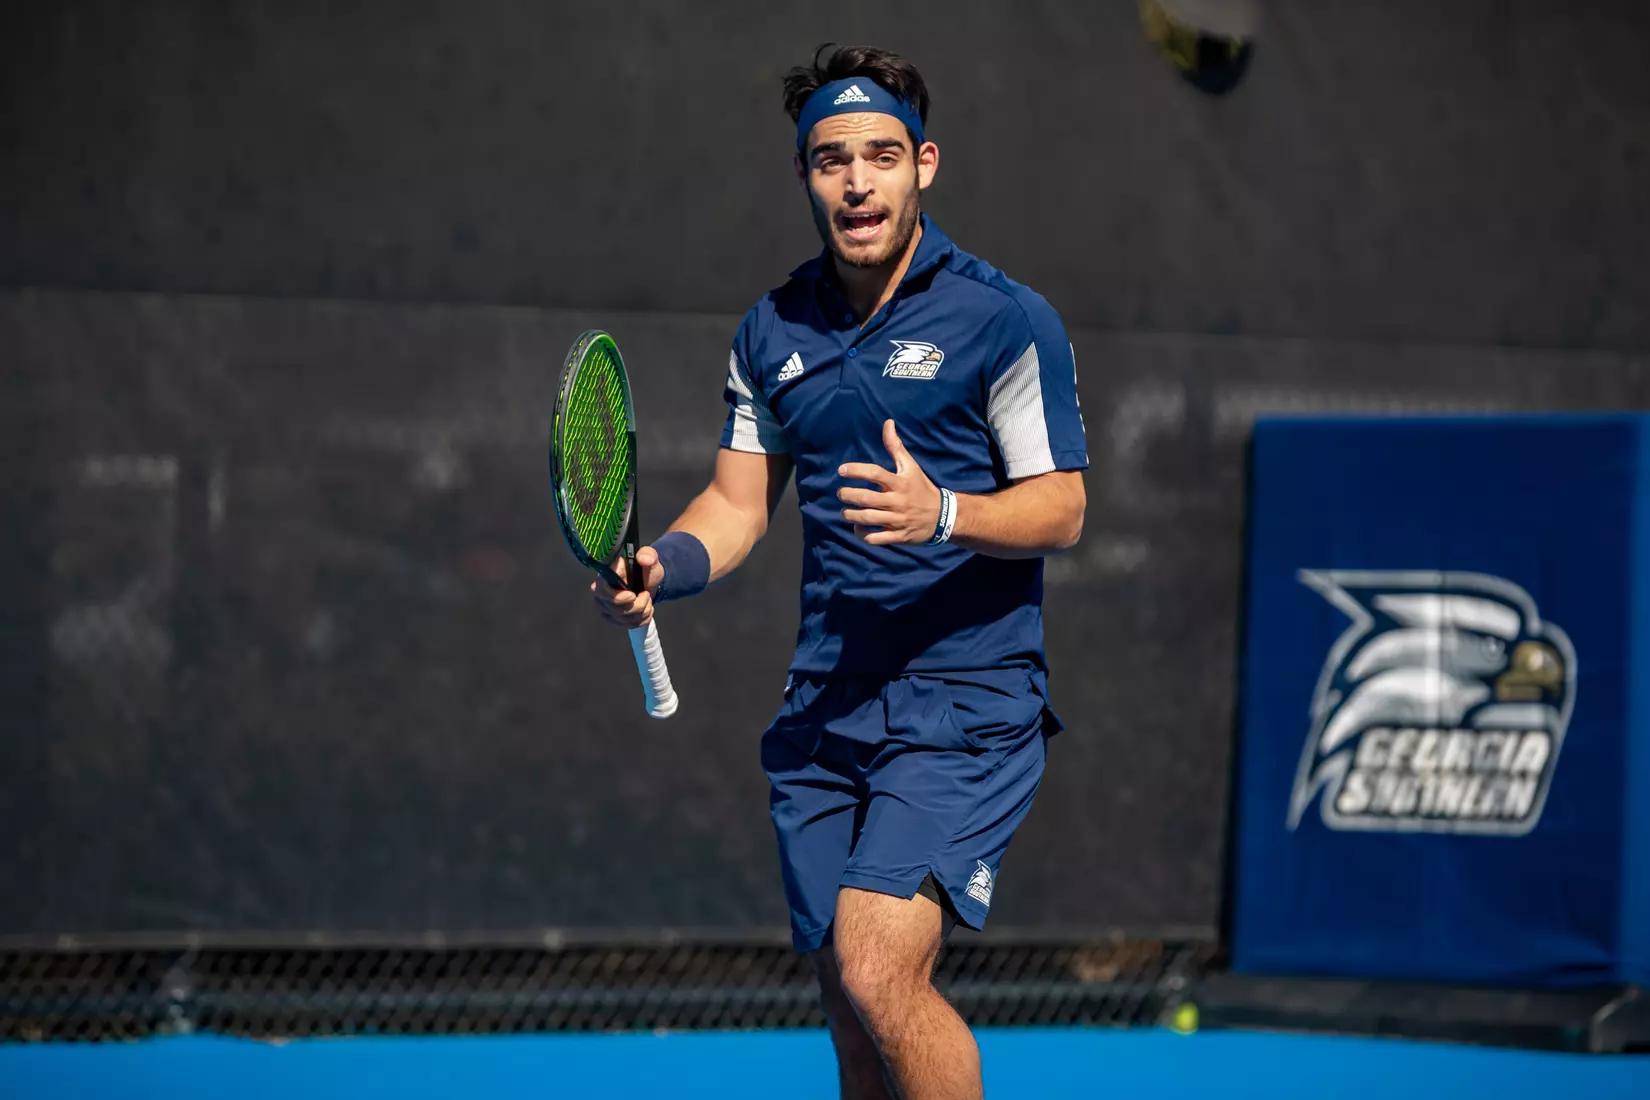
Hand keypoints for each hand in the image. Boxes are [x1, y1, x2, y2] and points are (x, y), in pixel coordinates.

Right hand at [590, 547, 664, 627]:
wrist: (648, 582)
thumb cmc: (645, 570)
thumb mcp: (650, 558)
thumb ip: (648, 555)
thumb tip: (644, 559)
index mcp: (605, 576)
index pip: (602, 591)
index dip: (618, 597)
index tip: (633, 596)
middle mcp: (600, 592)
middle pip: (615, 609)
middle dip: (637, 605)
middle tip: (646, 594)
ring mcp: (604, 607)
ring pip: (623, 619)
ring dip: (642, 612)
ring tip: (647, 601)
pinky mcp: (611, 618)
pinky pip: (627, 625)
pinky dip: (641, 620)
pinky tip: (646, 610)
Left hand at [836, 420, 941, 545]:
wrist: (943, 517)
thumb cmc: (922, 488)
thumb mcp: (911, 467)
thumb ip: (896, 446)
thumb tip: (887, 423)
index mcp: (900, 483)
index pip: (874, 473)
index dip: (855, 470)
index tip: (841, 470)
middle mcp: (898, 501)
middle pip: (866, 498)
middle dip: (848, 495)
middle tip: (841, 493)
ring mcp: (897, 521)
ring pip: (867, 519)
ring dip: (850, 515)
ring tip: (845, 511)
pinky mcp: (898, 536)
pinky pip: (874, 538)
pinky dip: (861, 534)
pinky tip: (858, 527)